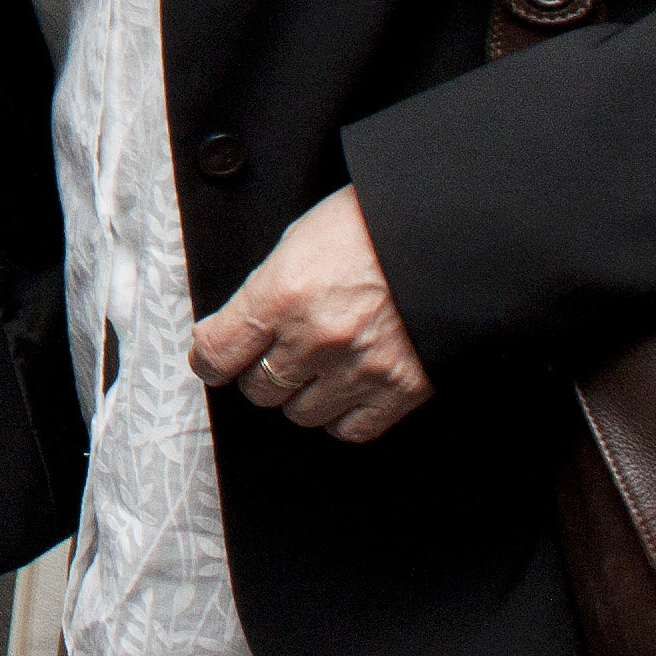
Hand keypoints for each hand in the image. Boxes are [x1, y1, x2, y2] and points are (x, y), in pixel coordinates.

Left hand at [190, 187, 432, 442]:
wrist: (447, 236)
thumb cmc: (371, 226)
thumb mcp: (299, 239)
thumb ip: (267, 288)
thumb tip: (238, 326)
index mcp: (282, 293)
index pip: (217, 352)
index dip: (208, 360)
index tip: (212, 360)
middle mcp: (315, 337)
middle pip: (258, 388)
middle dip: (261, 372)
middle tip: (277, 354)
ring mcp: (358, 368)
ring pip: (301, 413)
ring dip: (301, 395)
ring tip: (317, 368)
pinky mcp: (399, 389)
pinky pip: (350, 429)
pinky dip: (342, 416)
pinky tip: (346, 390)